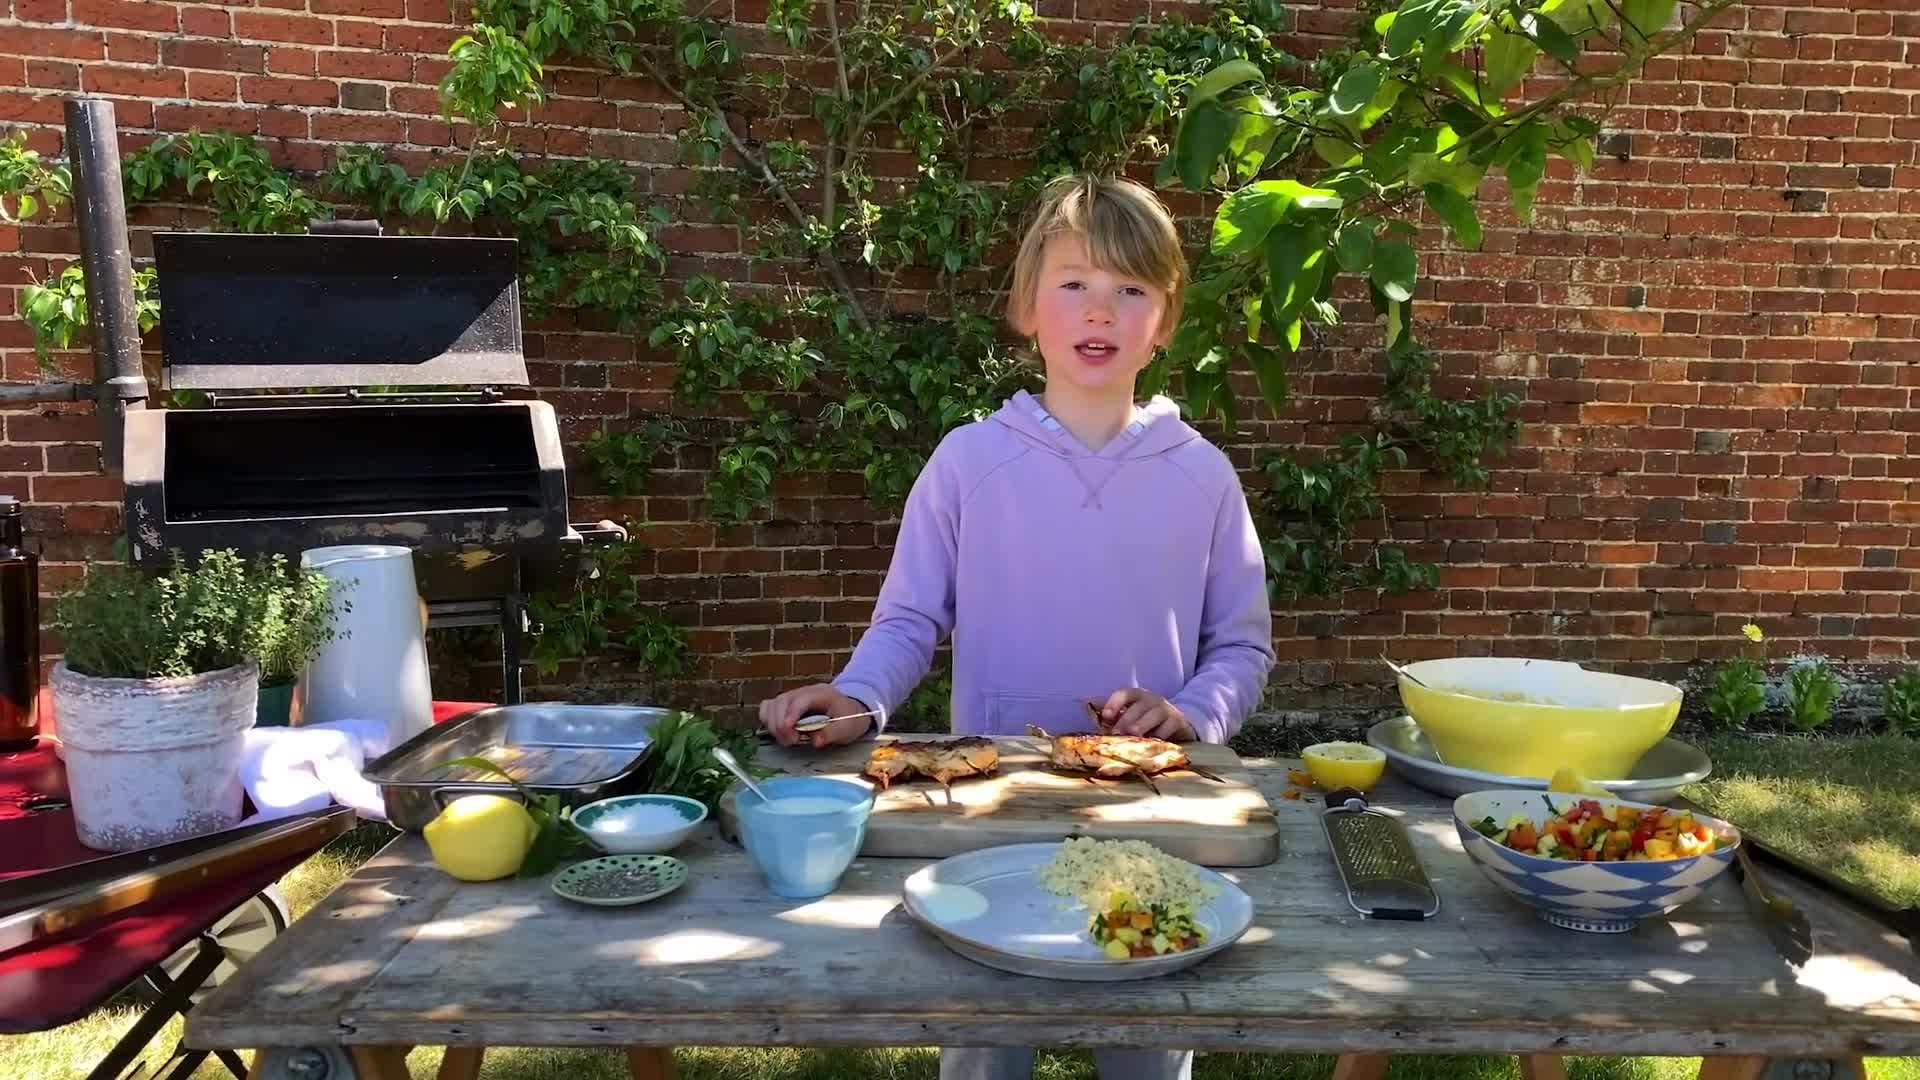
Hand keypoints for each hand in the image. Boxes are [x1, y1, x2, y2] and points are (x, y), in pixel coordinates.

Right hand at [758, 684, 874, 748]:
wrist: (850, 710)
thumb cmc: (849, 718)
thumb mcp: (848, 728)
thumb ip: (832, 733)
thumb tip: (815, 741)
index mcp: (821, 693)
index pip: (800, 700)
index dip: (791, 715)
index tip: (789, 732)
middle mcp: (803, 691)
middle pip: (781, 702)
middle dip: (781, 724)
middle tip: (792, 742)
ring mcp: (792, 697)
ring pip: (771, 705)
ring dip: (774, 725)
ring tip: (788, 740)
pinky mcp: (785, 705)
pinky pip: (768, 709)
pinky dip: (769, 721)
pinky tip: (781, 733)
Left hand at [1096, 688, 1194, 741]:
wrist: (1177, 724)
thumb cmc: (1146, 719)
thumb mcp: (1129, 713)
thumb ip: (1110, 710)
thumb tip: (1084, 703)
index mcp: (1137, 695)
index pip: (1124, 694)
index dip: (1114, 703)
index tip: (1106, 716)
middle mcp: (1152, 699)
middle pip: (1138, 706)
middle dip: (1127, 719)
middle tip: (1117, 733)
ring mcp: (1166, 709)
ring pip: (1154, 715)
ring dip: (1142, 725)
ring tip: (1133, 735)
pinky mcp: (1177, 722)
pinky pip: (1168, 728)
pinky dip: (1160, 735)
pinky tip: (1152, 743)